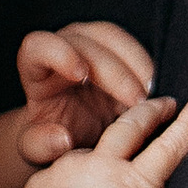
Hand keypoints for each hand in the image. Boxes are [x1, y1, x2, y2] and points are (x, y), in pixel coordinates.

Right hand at [9, 90, 187, 187]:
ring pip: (130, 128)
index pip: (67, 167)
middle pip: (97, 144)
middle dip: (115, 140)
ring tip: (166, 103)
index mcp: (44, 182)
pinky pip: (170, 146)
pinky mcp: (141, 181)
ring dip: (150, 112)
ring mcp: (109, 170)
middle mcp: (74, 166)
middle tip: (135, 131)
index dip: (81, 178)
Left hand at [14, 21, 155, 165]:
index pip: (39, 47)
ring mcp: (89, 45)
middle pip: (86, 43)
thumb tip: (62, 138)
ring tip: (148, 97)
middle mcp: (61, 49)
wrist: (71, 133)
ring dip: (135, 63)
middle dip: (114, 71)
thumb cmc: (49, 138)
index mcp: (34, 70)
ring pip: (112, 38)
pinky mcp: (113, 50)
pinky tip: (153, 93)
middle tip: (137, 101)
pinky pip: (131, 48)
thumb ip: (42, 145)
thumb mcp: (39, 150)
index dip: (58, 53)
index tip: (81, 74)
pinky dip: (144, 68)